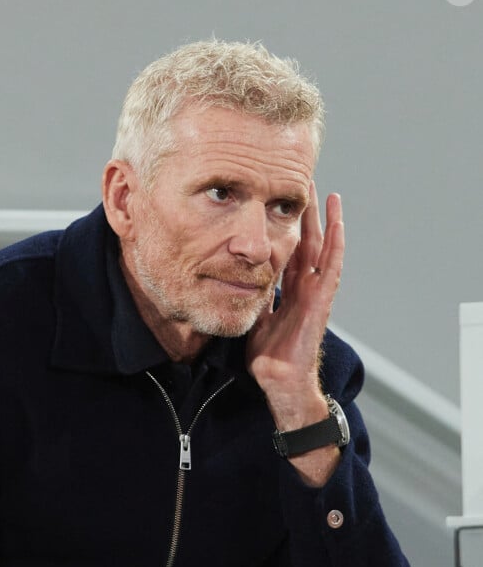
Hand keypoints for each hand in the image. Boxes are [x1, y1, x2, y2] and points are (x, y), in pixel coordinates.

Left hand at [247, 182, 344, 484]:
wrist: (280, 382)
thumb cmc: (268, 357)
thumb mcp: (251, 316)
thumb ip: (248, 297)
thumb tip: (230, 278)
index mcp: (287, 291)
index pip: (287, 251)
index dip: (284, 227)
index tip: (276, 201)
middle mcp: (304, 288)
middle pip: (305, 242)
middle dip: (303, 214)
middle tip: (299, 184)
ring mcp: (316, 292)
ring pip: (322, 247)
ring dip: (322, 220)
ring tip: (323, 192)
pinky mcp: (322, 300)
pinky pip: (331, 265)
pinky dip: (336, 241)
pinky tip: (336, 219)